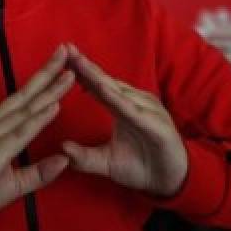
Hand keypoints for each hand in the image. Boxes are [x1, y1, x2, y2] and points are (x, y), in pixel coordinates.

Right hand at [0, 46, 74, 226]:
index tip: (62, 65)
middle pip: (25, 96)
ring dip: (48, 91)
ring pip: (24, 110)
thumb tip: (64, 160)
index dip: (42, 81)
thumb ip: (39, 173)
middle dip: (47, 73)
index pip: (22, 100)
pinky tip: (53, 107)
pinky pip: (19, 133)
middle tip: (67, 52)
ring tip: (68, 74)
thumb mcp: (14, 184)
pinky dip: (37, 119)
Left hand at [60, 45, 188, 197]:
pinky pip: (134, 111)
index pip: (97, 85)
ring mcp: (147, 111)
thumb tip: (62, 148)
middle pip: (106, 81)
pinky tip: (104, 91)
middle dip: (85, 65)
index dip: (80, 72)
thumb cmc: (140, 167)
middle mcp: (134, 103)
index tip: (61, 57)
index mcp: (121, 107)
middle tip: (66, 48)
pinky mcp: (156, 126)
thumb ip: (84, 157)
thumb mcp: (106, 163)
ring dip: (99, 78)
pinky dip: (119, 100)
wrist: (169, 182)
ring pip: (119, 92)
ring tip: (79, 64)